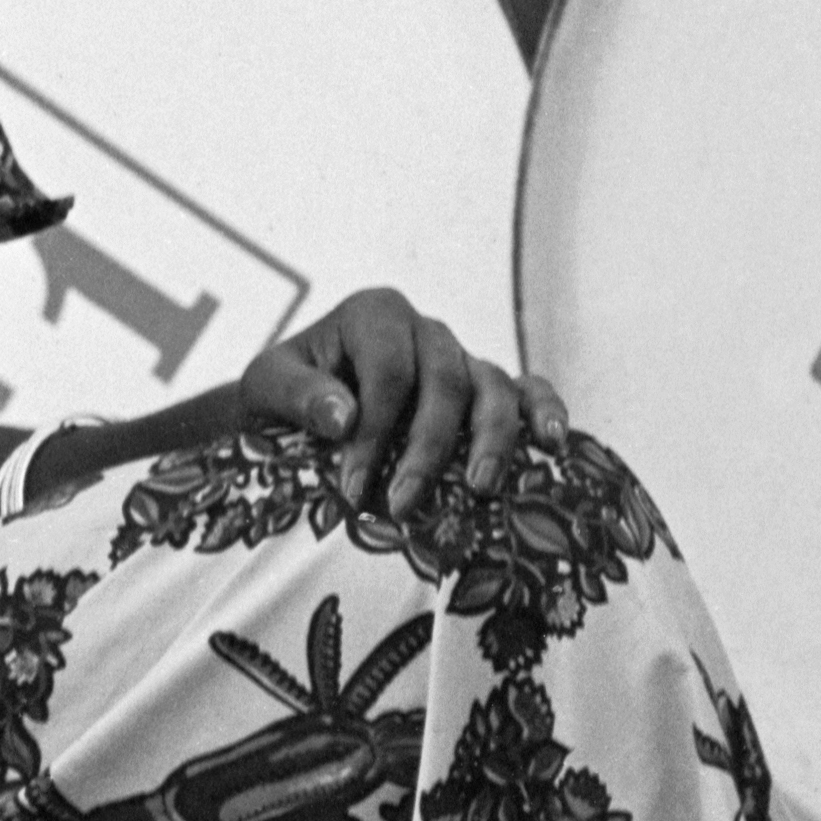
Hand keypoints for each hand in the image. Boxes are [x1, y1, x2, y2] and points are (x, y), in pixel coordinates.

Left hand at [228, 287, 534, 526]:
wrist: (296, 404)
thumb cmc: (285, 392)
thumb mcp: (267, 384)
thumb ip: (299, 394)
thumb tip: (343, 418)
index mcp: (375, 314)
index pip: (390, 372)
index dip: (375, 431)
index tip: (352, 489)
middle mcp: (425, 330)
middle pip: (446, 383)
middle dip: (425, 450)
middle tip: (400, 506)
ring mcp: (461, 357)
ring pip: (493, 388)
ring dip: (491, 440)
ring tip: (480, 488)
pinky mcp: (485, 387)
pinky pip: (527, 390)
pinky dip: (546, 411)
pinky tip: (553, 444)